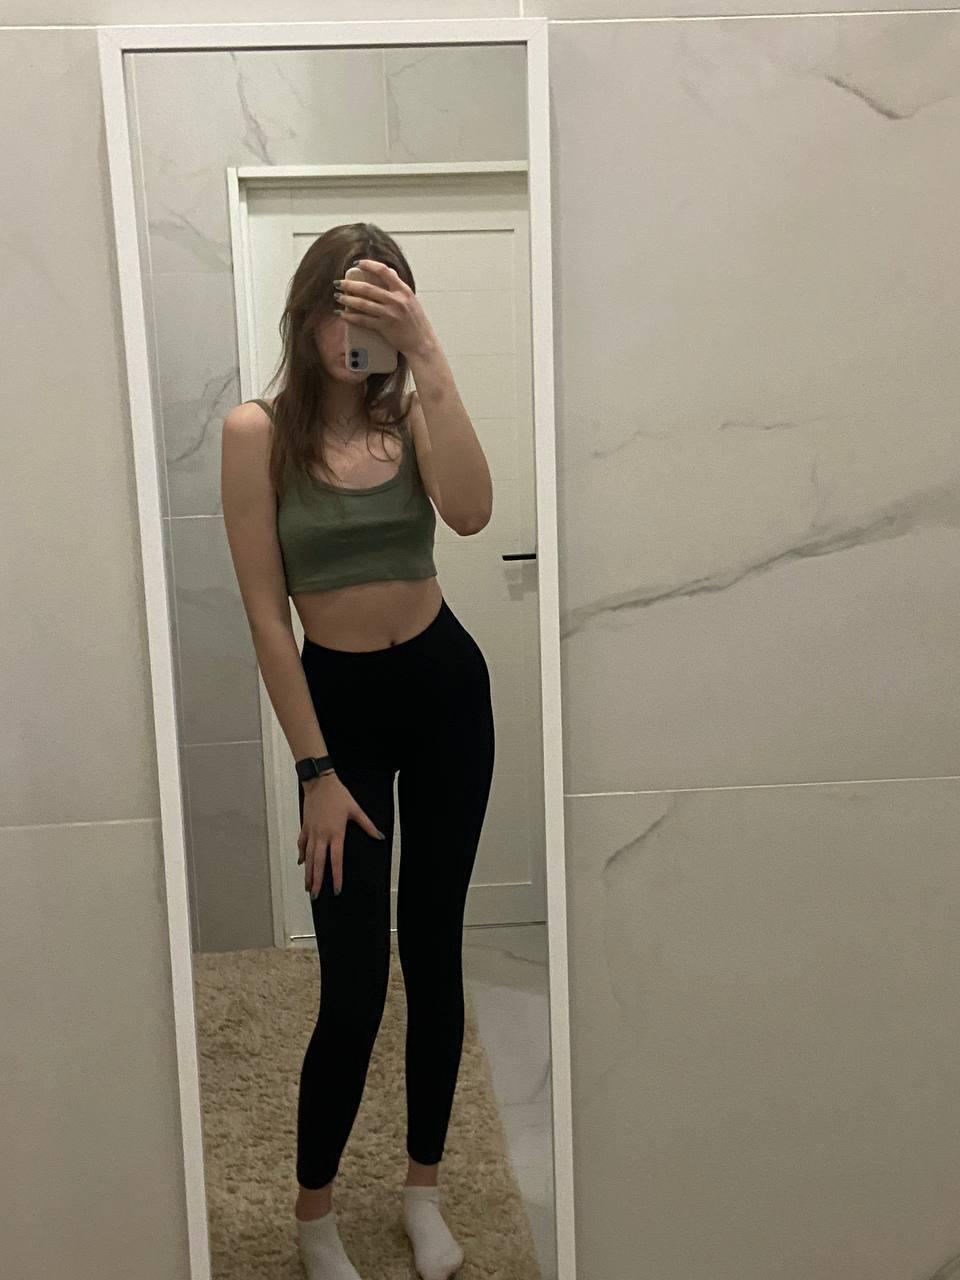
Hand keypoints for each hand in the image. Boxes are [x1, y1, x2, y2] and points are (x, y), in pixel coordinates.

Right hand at [297, 772, 384, 896]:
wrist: (319, 783)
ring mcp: (312, 832)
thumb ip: (367, 825)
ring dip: (308, 873)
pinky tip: (302, 864)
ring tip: (308, 887)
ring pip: (309, 857)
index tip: (336, 889)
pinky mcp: (305, 827)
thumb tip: (380, 837)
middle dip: (317, 881)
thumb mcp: (355, 810)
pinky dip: (302, 855)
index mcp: (336, 834)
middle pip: (318, 863)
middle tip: (316, 896)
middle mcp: (322, 836)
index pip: (336, 860)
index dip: (336, 876)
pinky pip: (302, 845)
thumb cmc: (339, 795)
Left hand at [335, 259, 437, 358]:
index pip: (384, 271)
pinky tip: (343, 314)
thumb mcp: (411, 300)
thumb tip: (386, 274)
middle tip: (338, 283)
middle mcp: (396, 300)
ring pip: (363, 303)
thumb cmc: (417, 323)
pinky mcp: (384, 327)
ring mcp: (390, 313)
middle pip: (368, 288)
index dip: (368, 265)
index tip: (357, 263)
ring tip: (337, 297)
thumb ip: (399, 289)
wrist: (422, 343)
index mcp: (403, 290)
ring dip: (347, 299)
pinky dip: (351, 317)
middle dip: (349, 284)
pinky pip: (363, 320)